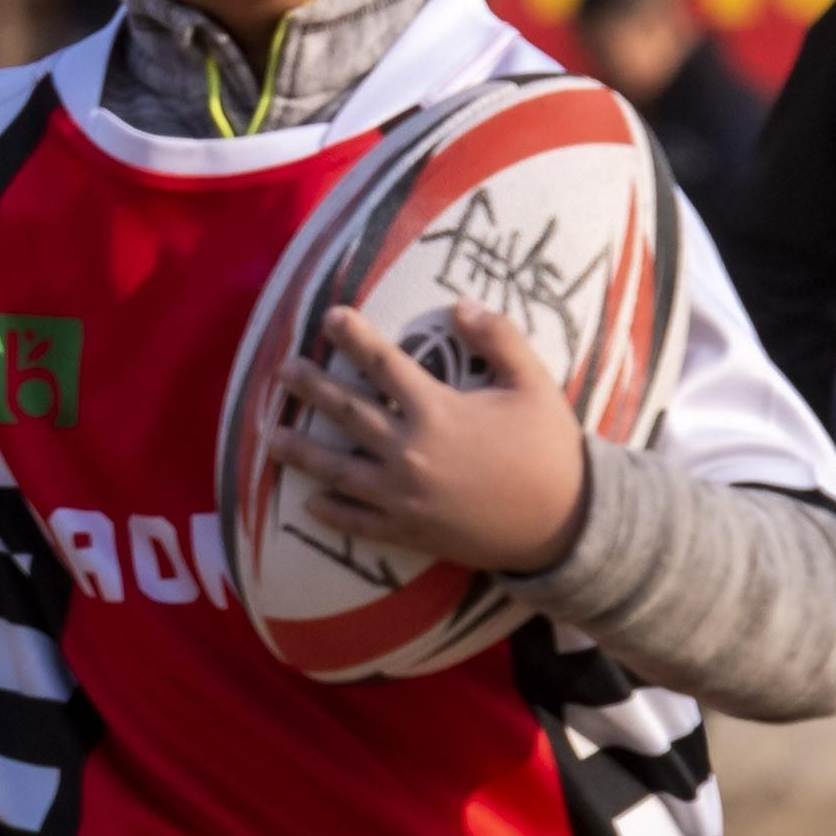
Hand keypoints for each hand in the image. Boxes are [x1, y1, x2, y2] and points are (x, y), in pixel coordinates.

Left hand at [271, 303, 588, 577]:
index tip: (329, 317)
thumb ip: (498, 337)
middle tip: (283, 371)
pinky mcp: (409, 531)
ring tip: (271, 436)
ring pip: (338, 469)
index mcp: (437, 410)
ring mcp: (404, 496)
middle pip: (347, 412)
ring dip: (301, 452)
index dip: (354, 337)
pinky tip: (308, 504)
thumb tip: (460, 304)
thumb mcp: (533, 382)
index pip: (383, 363)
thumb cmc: (550, 448)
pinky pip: (359, 522)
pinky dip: (331, 513)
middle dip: (312, 388)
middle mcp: (410, 452)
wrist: (564, 523)